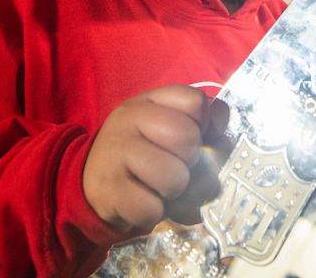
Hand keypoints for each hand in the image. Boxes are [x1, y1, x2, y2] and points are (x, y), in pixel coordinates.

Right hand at [83, 86, 229, 232]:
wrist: (90, 180)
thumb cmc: (141, 155)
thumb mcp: (168, 130)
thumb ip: (204, 128)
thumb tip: (224, 141)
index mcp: (150, 101)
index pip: (195, 102)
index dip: (205, 126)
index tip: (193, 140)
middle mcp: (130, 118)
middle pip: (188, 139)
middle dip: (191, 163)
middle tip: (176, 169)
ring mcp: (117, 152)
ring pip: (175, 177)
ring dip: (175, 192)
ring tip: (161, 189)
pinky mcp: (109, 189)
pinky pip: (153, 209)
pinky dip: (154, 213)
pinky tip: (142, 203)